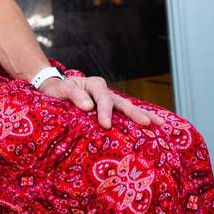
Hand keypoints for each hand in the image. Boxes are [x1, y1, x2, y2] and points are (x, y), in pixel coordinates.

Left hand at [37, 75, 165, 128]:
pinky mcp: (109, 111)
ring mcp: (108, 101)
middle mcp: (104, 92)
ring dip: (143, 116)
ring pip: (127, 108)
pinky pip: (123, 116)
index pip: (102, 98)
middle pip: (122, 102)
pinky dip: (136, 121)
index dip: (105, 111)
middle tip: (147, 123)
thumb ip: (73, 94)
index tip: (105, 124)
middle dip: (135, 113)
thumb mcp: (60, 89)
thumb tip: (89, 106)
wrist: (53, 91)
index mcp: (93, 84)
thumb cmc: (57, 90)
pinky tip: (150, 129)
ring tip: (160, 123)